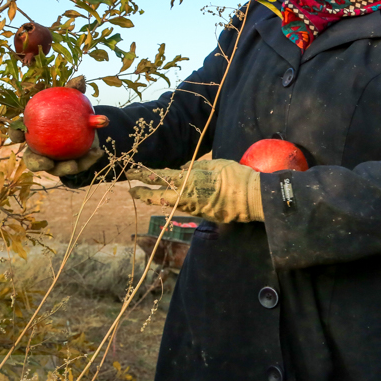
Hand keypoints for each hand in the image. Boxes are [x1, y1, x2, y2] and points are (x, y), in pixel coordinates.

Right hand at [7, 75, 104, 176]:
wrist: (86, 125)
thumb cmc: (71, 110)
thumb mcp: (72, 101)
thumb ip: (74, 91)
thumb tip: (80, 79)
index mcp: (34, 134)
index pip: (19, 134)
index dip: (15, 134)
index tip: (19, 134)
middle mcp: (41, 151)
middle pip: (33, 161)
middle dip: (37, 163)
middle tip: (45, 161)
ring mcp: (56, 162)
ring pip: (57, 170)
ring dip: (64, 168)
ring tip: (73, 165)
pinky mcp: (72, 167)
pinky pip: (80, 165)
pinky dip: (89, 159)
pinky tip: (98, 152)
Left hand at [126, 159, 262, 222]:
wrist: (249, 198)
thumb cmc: (233, 176)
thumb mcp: (212, 164)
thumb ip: (194, 166)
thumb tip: (182, 168)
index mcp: (186, 181)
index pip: (158, 178)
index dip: (142, 175)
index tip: (130, 173)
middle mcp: (185, 197)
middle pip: (156, 197)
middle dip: (142, 193)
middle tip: (130, 190)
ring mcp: (192, 209)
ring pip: (169, 203)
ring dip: (158, 198)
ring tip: (148, 193)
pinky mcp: (200, 216)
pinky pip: (183, 207)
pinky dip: (176, 201)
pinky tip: (175, 197)